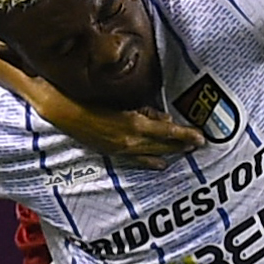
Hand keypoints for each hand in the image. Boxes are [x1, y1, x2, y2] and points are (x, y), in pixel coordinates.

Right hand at [46, 101, 206, 167]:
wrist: (63, 112)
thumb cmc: (91, 99)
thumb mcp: (122, 101)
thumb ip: (145, 110)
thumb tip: (164, 116)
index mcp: (134, 125)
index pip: (167, 132)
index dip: (185, 135)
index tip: (201, 137)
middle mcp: (130, 140)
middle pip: (163, 145)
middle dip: (182, 145)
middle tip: (199, 144)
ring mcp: (121, 149)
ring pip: (152, 153)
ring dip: (170, 153)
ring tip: (185, 152)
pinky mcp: (113, 152)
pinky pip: (137, 159)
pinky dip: (151, 162)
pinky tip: (161, 164)